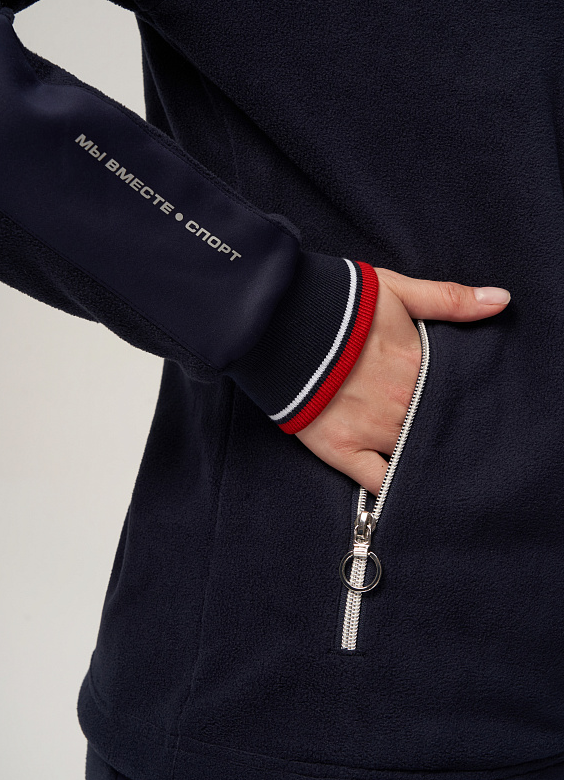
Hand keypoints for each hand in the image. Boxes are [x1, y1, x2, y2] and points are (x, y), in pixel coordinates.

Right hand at [295, 268, 510, 495]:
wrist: (279, 322)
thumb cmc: (337, 303)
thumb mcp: (396, 290)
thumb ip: (449, 299)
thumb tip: (501, 301)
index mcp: (418, 368)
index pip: (458, 397)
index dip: (467, 404)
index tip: (476, 409)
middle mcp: (400, 405)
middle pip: (436, 429)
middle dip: (446, 432)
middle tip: (458, 438)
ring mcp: (371, 431)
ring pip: (414, 457)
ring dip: (423, 458)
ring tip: (433, 461)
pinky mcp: (340, 448)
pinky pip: (378, 483)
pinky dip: (394, 489)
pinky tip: (405, 488)